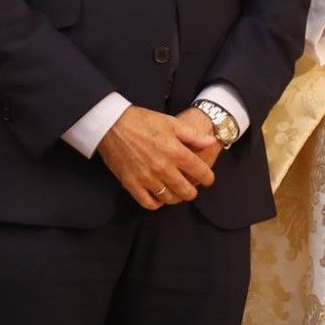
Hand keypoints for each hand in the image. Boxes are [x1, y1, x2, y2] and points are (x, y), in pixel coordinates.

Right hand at [96, 105, 214, 210]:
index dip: (207, 178)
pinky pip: (148, 203)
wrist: (112, 124)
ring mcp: (147, 178)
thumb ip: (193, 136)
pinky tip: (159, 197)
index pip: (199, 171)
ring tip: (176, 192)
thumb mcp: (171, 123)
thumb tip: (211, 142)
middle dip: (192, 191)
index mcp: (175, 151)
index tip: (208, 179)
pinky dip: (156, 203)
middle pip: (185, 190)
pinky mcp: (131, 184)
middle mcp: (163, 168)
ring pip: (168, 198)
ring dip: (175, 198)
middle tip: (192, 188)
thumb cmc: (143, 121)